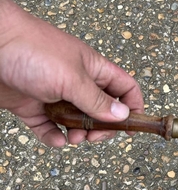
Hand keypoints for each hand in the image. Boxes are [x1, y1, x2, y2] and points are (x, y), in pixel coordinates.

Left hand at [0, 0, 143, 146]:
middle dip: (103, 127)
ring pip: (77, 122)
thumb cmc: (31, 50)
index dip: (133, 107)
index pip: (124, 88)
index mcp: (93, 70)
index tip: (131, 127)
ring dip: (79, 134)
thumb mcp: (72, 78)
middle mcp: (77, 83)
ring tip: (72, 137)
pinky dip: (53, 137)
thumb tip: (122, 116)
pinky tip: (55, 139)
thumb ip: (97, 100)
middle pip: (102, 110)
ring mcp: (55, 95)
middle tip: (95, 135)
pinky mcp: (33, 106)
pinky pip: (49, 128)